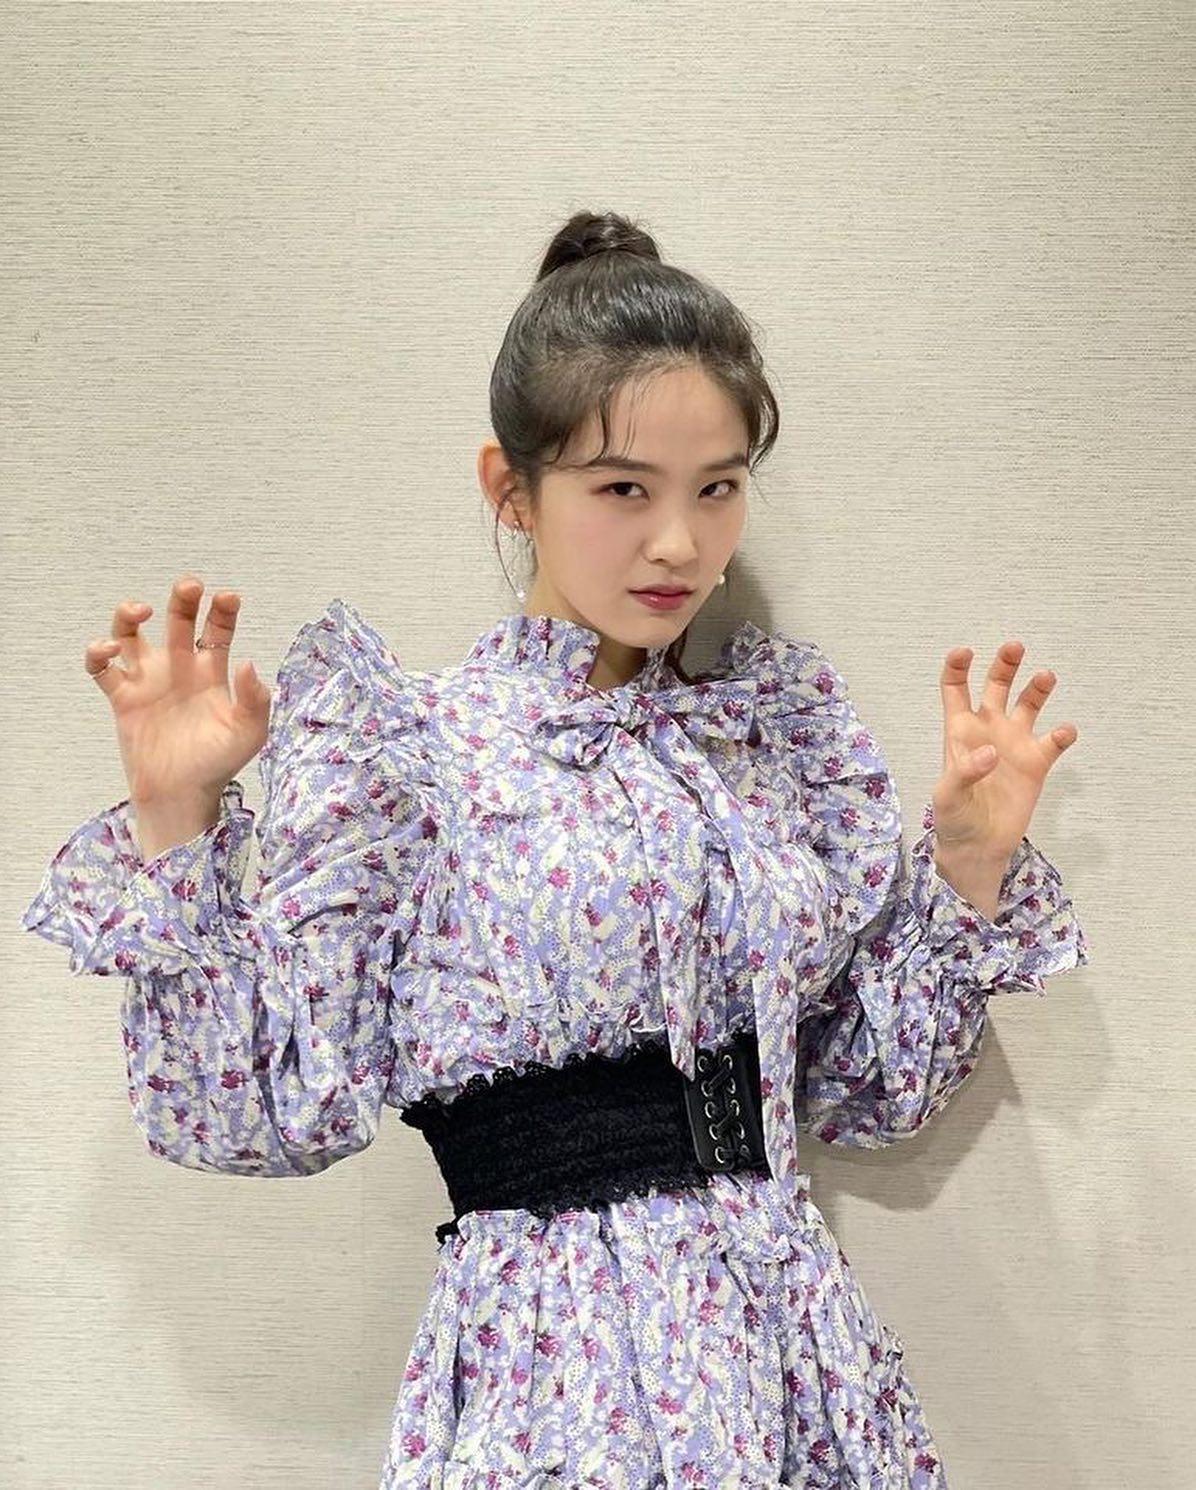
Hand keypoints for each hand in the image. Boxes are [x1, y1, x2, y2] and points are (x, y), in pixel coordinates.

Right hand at [85, 574, 271, 805]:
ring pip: (131, 634)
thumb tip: (248, 663)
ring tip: (140, 610)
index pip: (216, 630)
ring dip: (129, 615)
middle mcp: (179, 669)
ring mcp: (148, 681)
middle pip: (177, 620)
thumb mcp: (249, 733)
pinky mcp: (122, 698)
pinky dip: (97, 653)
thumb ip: (254, 699)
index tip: (228, 596)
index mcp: (211, 673)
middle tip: (190, 584)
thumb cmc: (218, 764)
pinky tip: (108, 650)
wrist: (182, 796)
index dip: (222, 610)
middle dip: (183, 598)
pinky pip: (101, 668)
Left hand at [931, 640, 1078, 862]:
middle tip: (1015, 647)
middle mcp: (989, 730)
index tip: (965, 652)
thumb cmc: (953, 818)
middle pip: (996, 686)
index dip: (958, 667)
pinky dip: (1062, 734)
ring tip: (1046, 677)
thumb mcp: (947, 796)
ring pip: (1028, 704)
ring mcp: (1014, 744)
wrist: (979, 847)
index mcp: (960, 731)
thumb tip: (989, 753)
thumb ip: (964, 773)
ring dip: (1037, 689)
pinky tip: (1064, 732)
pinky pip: (1054, 742)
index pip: (955, 689)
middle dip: (1005, 665)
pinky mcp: (1036, 763)